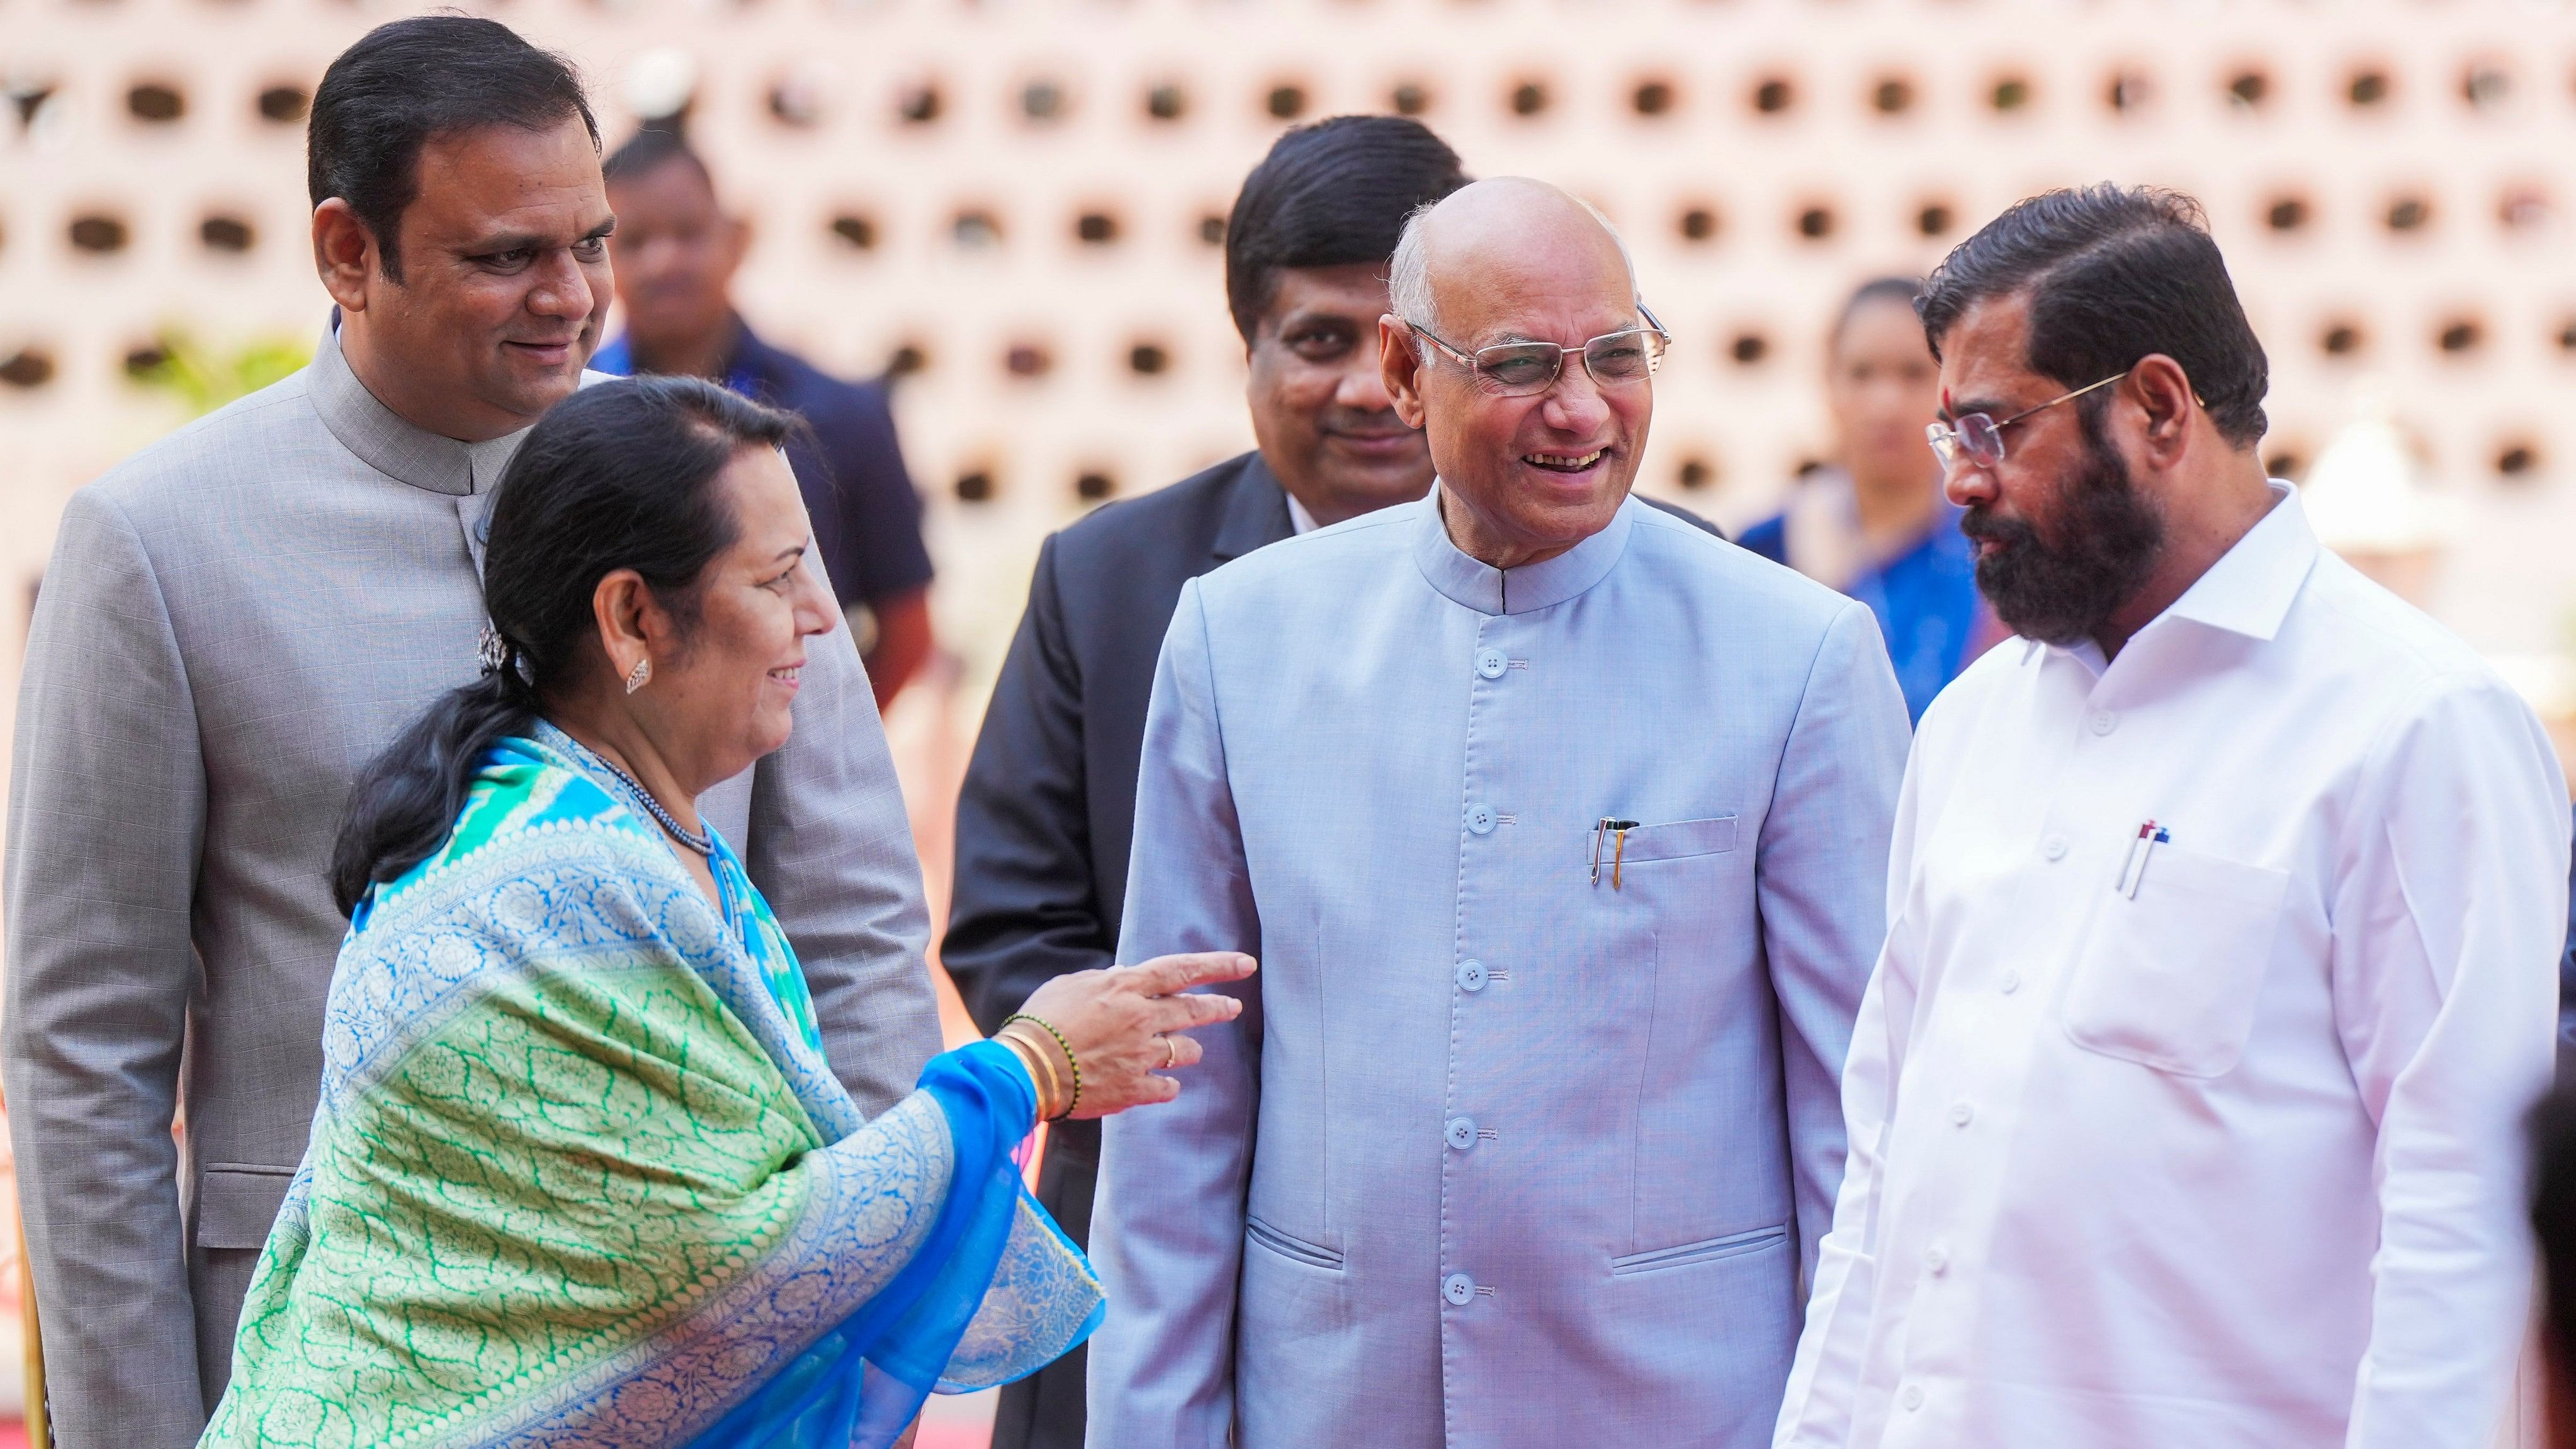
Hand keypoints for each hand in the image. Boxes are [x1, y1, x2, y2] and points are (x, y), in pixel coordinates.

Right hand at [1016, 952, 1255, 1117]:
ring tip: (1188, 1051)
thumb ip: (1105, 981)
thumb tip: (1123, 979)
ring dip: (1189, 1049)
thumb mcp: (1071, 985)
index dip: (1218, 965)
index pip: (1182, 970)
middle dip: (1219, 1007)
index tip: (1245, 964)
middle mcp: (1142, 1019)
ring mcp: (1141, 1056)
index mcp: (1126, 988)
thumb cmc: (1041, 1022)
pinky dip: (1166, 1084)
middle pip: (1194, 1010)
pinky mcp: (1135, 1089)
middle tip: (1234, 1007)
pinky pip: (1167, 1087)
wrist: (1026, 1069)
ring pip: (1186, 1051)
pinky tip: (1161, 1084)